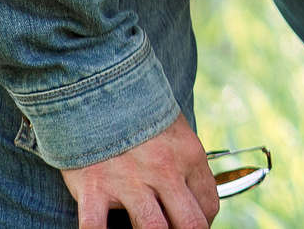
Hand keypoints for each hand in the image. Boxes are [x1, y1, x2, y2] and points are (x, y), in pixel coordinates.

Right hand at [59, 116, 218, 228]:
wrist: (97, 88)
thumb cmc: (138, 113)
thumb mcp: (174, 131)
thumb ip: (184, 163)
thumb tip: (191, 196)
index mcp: (189, 156)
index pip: (208, 205)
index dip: (203, 223)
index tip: (193, 226)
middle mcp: (164, 170)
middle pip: (189, 223)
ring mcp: (129, 181)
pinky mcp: (95, 188)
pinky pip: (96, 228)